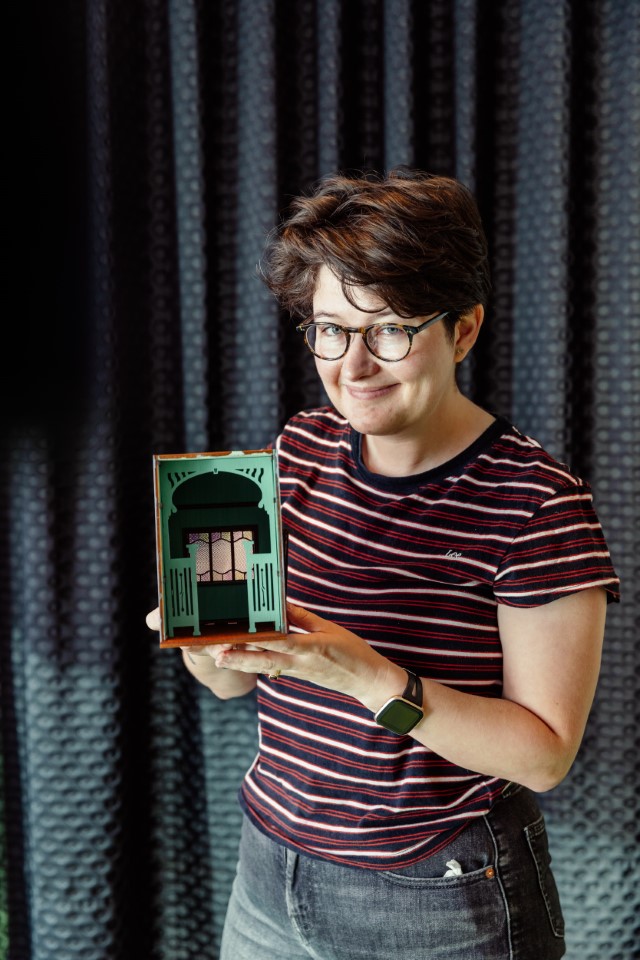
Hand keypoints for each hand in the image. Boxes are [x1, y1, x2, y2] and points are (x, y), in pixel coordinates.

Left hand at [213, 603, 404, 707]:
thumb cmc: (352, 651)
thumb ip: (303, 618)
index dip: (259, 638)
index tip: (239, 634)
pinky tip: (240, 658)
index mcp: (312, 648)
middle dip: (240, 658)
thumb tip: (281, 605)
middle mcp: (301, 663)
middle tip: (217, 654)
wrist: (366, 680)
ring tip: (220, 658)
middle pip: (265, 660)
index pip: (281, 641)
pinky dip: (256, 662)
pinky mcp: (298, 675)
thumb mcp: (330, 629)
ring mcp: (298, 671)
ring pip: (265, 666)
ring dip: (242, 662)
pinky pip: (274, 667)